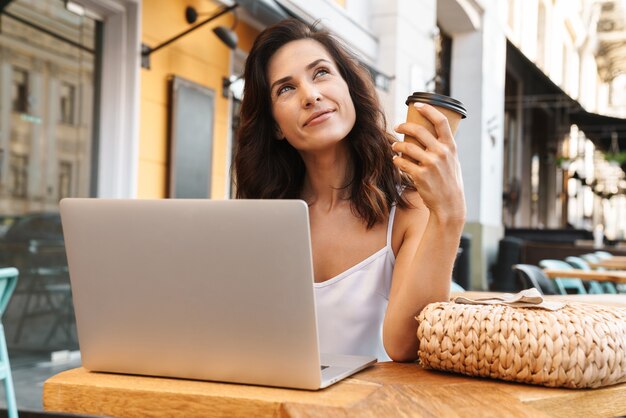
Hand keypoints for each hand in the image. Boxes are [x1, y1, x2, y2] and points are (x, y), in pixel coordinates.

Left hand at [392, 103, 465, 223]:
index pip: (441, 121)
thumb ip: (444, 148)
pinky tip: (396, 161)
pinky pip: (402, 163)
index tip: (418, 104)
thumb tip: (430, 133)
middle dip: (404, 126)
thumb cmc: (449, 181)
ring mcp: (431, 164)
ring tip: (394, 146)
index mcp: (451, 147)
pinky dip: (397, 160)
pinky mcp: (420, 175)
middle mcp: (442, 153)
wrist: (449, 204)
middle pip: (419, 131)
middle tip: (397, 126)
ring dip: (397, 145)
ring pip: (407, 147)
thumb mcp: (453, 161)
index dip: (429, 109)